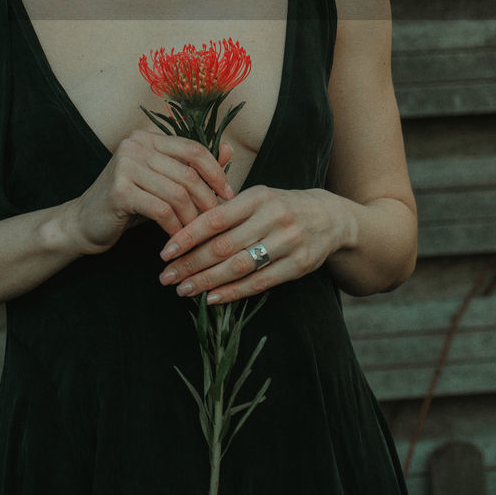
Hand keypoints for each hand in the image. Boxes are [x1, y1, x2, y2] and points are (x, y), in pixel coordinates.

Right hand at [66, 130, 233, 255]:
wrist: (83, 223)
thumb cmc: (128, 203)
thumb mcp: (161, 181)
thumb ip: (192, 167)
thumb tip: (230, 150)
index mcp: (147, 137)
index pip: (193, 148)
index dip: (216, 171)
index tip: (229, 194)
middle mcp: (134, 145)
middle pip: (188, 173)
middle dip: (207, 200)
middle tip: (215, 222)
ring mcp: (125, 166)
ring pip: (177, 193)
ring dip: (192, 218)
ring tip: (196, 234)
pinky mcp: (119, 191)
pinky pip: (161, 210)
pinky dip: (175, 227)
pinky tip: (177, 239)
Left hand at [156, 185, 358, 303]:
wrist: (331, 217)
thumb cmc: (281, 206)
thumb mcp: (257, 196)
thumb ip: (226, 208)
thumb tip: (182, 224)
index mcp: (258, 196)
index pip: (215, 218)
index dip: (187, 236)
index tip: (165, 252)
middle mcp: (274, 218)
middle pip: (224, 246)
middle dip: (191, 263)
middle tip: (167, 276)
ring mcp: (288, 242)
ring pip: (240, 266)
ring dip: (208, 281)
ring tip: (183, 289)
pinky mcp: (298, 265)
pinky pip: (260, 282)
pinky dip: (234, 292)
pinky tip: (212, 298)